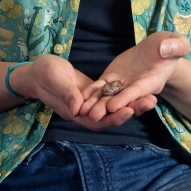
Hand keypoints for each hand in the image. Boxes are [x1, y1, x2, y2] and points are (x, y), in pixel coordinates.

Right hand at [14, 55, 153, 130]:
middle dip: (132, 110)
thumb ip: (66, 94)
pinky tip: (140, 89)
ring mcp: (91, 103)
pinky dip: (126, 94)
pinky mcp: (96, 93)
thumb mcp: (54, 80)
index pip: (99, 120)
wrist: (38, 70)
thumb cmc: (43, 74)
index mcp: (76, 112)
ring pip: (114, 107)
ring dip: (133, 103)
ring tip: (152, 97)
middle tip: (151, 101)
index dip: (115, 117)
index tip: (131, 110)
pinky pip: (113, 97)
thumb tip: (79, 109)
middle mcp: (86, 112)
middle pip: (112, 116)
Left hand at [80, 32, 190, 121]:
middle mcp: (137, 86)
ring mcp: (124, 84)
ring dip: (96, 104)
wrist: (159, 49)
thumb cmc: (171, 46)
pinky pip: (101, 87)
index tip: (114, 105)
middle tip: (94, 116)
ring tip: (83, 112)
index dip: (126, 98)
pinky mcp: (113, 78)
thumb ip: (175, 47)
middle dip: (108, 108)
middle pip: (122, 100)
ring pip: (109, 96)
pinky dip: (91, 93)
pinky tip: (80, 98)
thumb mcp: (178, 43)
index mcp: (153, 80)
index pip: (138, 91)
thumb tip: (165, 49)